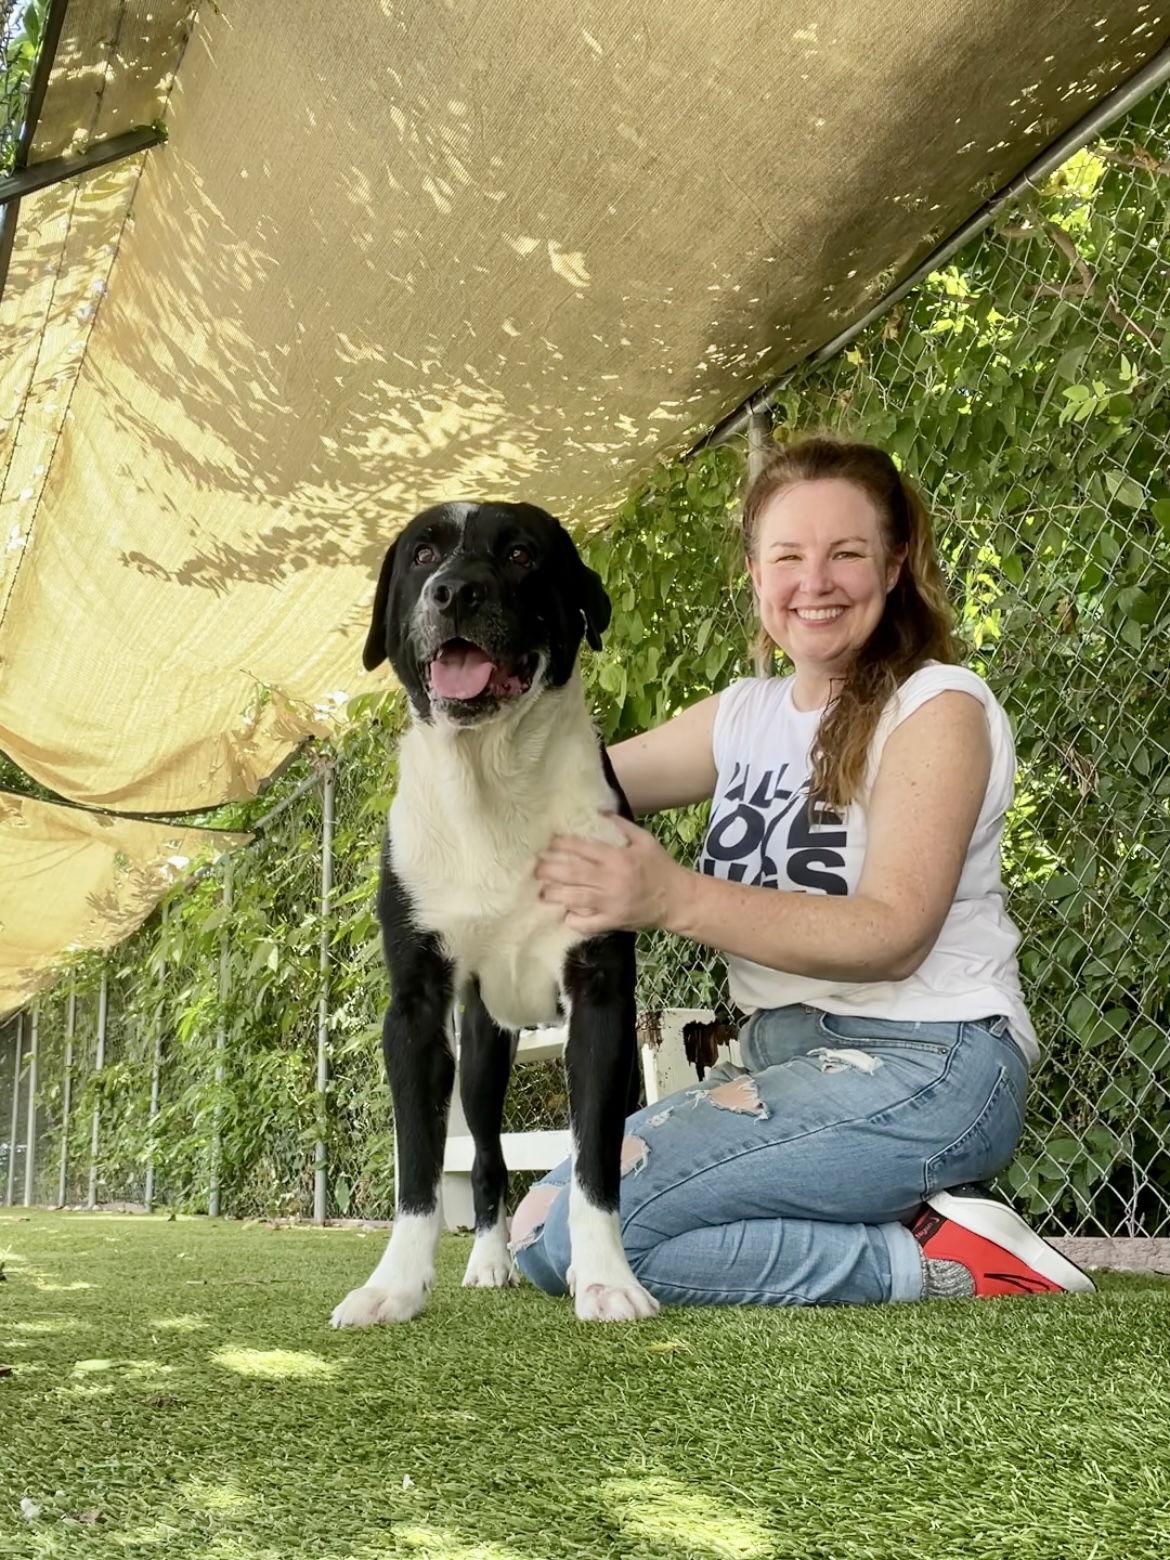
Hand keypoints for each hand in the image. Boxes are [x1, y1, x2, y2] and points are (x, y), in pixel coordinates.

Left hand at [535, 815, 685, 937]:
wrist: (677, 899)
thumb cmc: (660, 866)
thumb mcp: (645, 840)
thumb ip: (622, 825)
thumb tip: (600, 811)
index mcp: (619, 858)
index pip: (584, 849)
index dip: (563, 845)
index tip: (549, 842)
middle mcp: (612, 880)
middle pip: (574, 874)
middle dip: (551, 869)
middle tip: (536, 867)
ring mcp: (611, 903)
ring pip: (576, 898)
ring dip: (556, 894)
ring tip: (541, 891)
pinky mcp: (613, 921)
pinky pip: (588, 923)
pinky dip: (574, 920)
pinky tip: (564, 915)